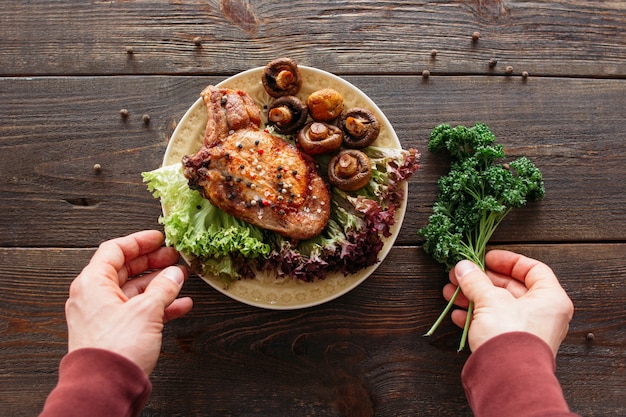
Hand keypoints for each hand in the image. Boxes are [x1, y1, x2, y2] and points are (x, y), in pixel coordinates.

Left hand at [65, 230, 192, 374]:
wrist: (105, 388)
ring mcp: (104, 315)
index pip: (115, 250)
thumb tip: (175, 274)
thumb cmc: (115, 349)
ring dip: (159, 284)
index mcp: (93, 283)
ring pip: (135, 290)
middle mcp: (95, 297)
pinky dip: (158, 305)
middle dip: (153, 262)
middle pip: (126, 269)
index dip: (139, 241)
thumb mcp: (146, 310)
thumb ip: (164, 287)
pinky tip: (179, 305)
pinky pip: (138, 310)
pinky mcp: (115, 332)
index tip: (159, 238)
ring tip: (181, 278)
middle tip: (173, 256)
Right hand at [443, 250, 573, 355]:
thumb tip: (463, 267)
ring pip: (499, 307)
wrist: (508, 378)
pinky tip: (458, 315)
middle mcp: (544, 315)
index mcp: (550, 298)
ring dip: (474, 297)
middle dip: (482, 280)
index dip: (508, 261)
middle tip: (462, 274)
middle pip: (511, 288)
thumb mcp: (490, 300)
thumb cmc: (509, 334)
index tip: (486, 258)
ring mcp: (528, 331)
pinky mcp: (513, 346)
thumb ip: (476, 280)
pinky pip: (494, 325)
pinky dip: (476, 318)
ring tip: (451, 292)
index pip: (533, 269)